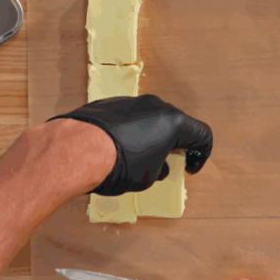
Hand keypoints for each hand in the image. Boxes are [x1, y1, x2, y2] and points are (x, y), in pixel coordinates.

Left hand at [51, 94, 212, 195]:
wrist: (77, 150)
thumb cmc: (119, 165)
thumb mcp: (148, 178)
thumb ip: (159, 168)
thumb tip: (157, 165)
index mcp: (173, 123)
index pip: (202, 135)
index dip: (201, 155)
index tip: (189, 168)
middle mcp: (155, 106)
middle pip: (175, 123)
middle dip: (174, 144)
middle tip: (166, 162)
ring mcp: (131, 102)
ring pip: (150, 119)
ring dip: (150, 137)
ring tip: (137, 158)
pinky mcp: (108, 103)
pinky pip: (127, 118)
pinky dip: (129, 133)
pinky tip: (116, 149)